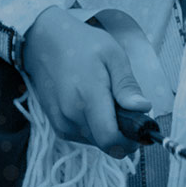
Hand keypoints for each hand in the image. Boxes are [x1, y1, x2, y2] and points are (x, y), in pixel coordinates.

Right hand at [20, 7, 147, 155]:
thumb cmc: (81, 44)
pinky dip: (94, 128)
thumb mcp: (113, 55)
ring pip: (97, 142)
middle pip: (107, 144)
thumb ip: (127, 85)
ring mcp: (61, 122)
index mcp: (87, 98)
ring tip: (106, 101)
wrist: (43, 42)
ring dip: (108, 130)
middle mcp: (71, 115)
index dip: (131, 141)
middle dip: (123, 133)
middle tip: (125, 109)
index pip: (111, 140)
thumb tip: (143, 108)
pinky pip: (84, 137)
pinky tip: (93, 106)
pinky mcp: (57, 125)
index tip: (139, 127)